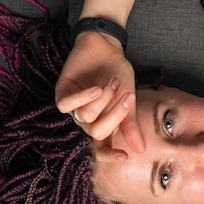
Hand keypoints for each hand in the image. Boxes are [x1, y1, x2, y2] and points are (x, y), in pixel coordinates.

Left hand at [55, 31, 144, 156]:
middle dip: (114, 116)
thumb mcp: (128, 98)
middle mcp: (87, 120)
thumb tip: (141, 149)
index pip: (101, 149)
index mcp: (103, 124)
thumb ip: (130, 123)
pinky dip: (82, 98)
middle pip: (96, 132)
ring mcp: (74, 108)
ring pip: (85, 117)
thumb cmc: (117, 72)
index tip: (124, 156)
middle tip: (127, 97)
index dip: (109, 155)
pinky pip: (66, 106)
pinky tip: (95, 89)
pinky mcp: (62, 93)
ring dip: (103, 99)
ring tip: (112, 82)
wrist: (106, 47)